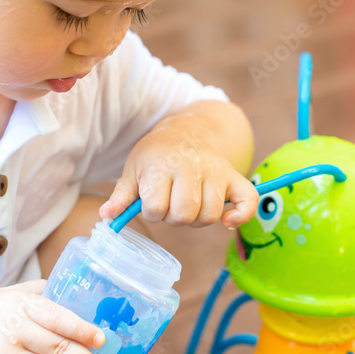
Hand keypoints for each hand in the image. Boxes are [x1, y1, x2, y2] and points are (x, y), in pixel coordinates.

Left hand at [98, 112, 258, 228]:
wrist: (185, 131)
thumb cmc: (155, 155)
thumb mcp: (133, 169)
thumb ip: (121, 195)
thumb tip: (107, 217)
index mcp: (162, 165)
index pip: (156, 208)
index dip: (152, 212)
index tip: (151, 201)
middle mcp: (191, 166)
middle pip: (184, 214)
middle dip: (173, 218)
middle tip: (170, 204)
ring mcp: (215, 171)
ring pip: (209, 215)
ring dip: (196, 219)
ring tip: (188, 204)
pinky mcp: (233, 176)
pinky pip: (247, 201)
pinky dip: (240, 216)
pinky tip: (226, 222)